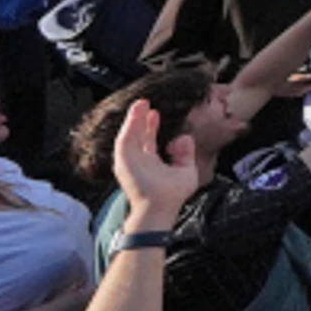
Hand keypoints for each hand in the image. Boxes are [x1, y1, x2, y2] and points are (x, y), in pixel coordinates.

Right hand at [112, 99, 203, 226]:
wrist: (160, 208)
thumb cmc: (172, 195)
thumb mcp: (186, 170)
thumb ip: (186, 153)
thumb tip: (183, 138)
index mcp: (150, 162)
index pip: (148, 139)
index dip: (151, 125)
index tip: (155, 112)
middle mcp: (138, 160)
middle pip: (137, 134)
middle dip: (140, 118)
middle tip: (145, 102)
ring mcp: (130, 161)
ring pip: (129, 134)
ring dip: (133, 119)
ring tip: (140, 103)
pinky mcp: (123, 161)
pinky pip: (124, 140)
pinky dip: (129, 126)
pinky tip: (135, 114)